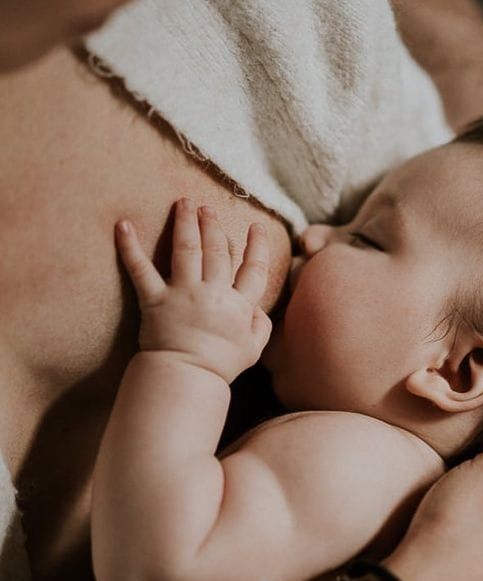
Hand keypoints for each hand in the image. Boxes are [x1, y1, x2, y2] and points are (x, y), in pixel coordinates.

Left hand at [115, 198, 271, 382]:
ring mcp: (183, 294)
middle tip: (209, 208)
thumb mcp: (254, 350)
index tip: (256, 227)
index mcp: (239, 304)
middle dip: (214, 226)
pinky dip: (130, 247)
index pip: (253, 269)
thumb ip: (261, 325)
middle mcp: (213, 292)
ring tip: (186, 203)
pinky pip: (141, 269)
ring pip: (187, 250)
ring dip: (186, 223)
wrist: (187, 377)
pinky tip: (124, 225)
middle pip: (217, 251)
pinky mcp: (154, 299)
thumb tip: (260, 309)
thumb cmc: (220, 366)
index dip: (257, 247)